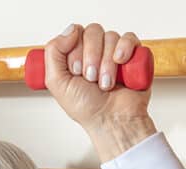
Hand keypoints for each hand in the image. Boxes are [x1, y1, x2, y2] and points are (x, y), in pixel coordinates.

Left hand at [43, 24, 155, 160]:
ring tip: (106, 83)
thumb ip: (53, 53)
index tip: (76, 72)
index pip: (74, 33)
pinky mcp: (133, 55)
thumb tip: (70, 30)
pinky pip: (129, 38)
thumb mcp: (57, 82)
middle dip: (91, 57)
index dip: (74, 51)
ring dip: (107, 63)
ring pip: (110, 37)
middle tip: (90, 78)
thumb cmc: (86, 107)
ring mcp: (114, 52)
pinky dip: (124, 49)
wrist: (111, 121)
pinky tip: (121, 63)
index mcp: (75, 55)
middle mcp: (94, 51)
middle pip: (92, 32)